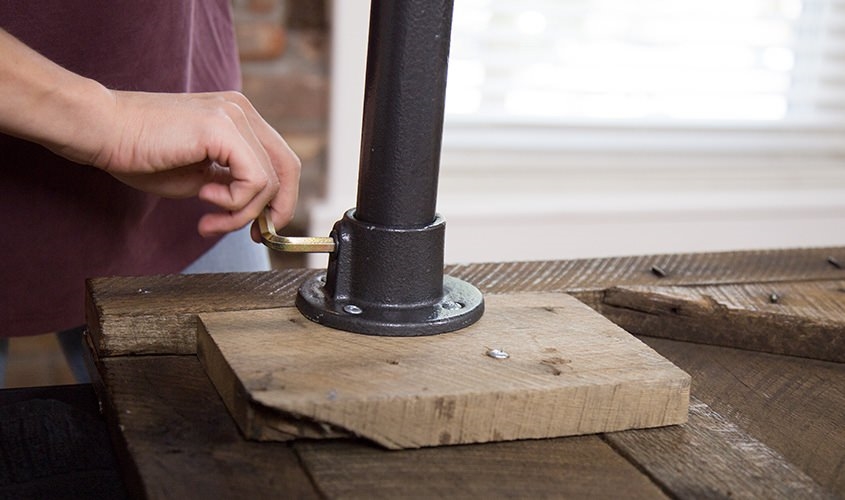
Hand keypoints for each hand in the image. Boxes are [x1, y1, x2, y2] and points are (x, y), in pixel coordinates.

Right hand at [90, 90, 300, 238]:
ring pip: (270, 181)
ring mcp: (234, 116)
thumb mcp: (198, 176)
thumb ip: (230, 186)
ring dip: (242, 213)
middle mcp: (242, 112)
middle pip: (288, 168)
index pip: (280, 161)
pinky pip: (254, 180)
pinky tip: (204, 200)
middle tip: (253, 235)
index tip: (258, 228)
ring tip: (209, 219)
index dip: (279, 200)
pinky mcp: (222, 128)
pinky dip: (235, 203)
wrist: (102, 131)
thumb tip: (258, 211)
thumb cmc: (139, 153)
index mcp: (238, 118)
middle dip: (275, 211)